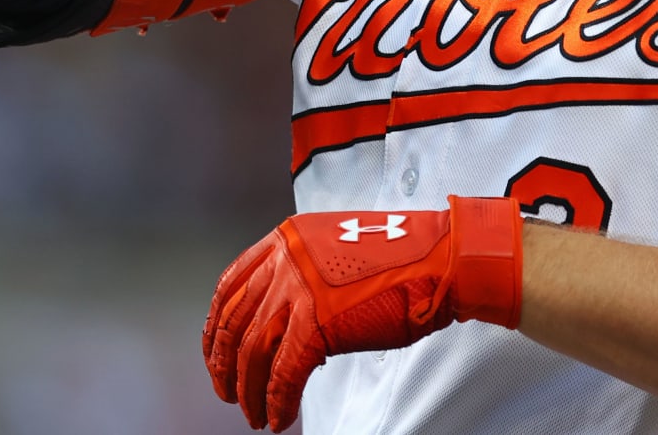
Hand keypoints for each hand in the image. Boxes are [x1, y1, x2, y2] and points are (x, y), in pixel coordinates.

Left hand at [202, 196, 523, 430]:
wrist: (442, 261)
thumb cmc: (405, 258)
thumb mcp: (339, 250)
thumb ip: (305, 275)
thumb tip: (287, 322)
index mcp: (287, 240)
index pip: (231, 285)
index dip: (217, 326)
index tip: (215, 351)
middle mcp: (286, 261)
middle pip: (235, 322)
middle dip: (225, 365)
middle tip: (229, 392)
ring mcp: (300, 291)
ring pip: (254, 352)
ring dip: (250, 391)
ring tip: (254, 415)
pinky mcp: (319, 324)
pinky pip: (284, 374)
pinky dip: (277, 400)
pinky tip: (279, 417)